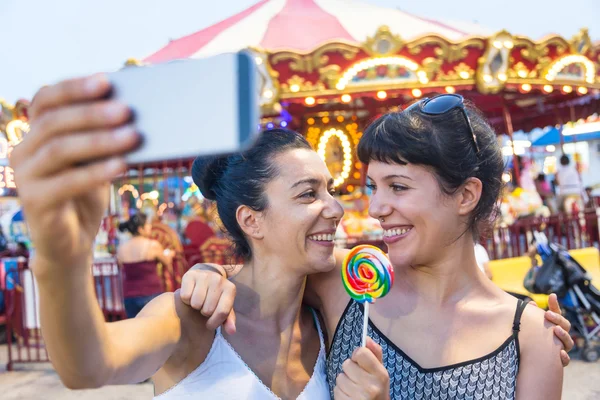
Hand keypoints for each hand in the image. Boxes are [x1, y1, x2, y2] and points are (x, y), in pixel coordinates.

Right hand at [11, 75, 138, 275]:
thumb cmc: (86, 194)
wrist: (72, 242)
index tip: (106, 81)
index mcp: (36, 133)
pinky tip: (122, 166)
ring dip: (99, 141)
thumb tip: (134, 112)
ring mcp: (25, 177)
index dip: (74, 88)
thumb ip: (102, 137)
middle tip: (126, 110)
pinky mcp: (35, 203)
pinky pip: (66, 182)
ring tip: (132, 136)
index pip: (46, 100)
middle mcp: (23, 150)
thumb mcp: (95, 161)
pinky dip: (96, 172)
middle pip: (54, 122)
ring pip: (59, 150)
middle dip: (92, 114)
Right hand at [180, 266, 236, 333]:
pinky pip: (185, 296)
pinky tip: (191, 295)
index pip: (222, 312)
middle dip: (204, 313)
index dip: (214, 323)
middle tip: (204, 307)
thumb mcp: (224, 307)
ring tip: (199, 301)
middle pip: (207, 310)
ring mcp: (204, 276)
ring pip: (196, 304)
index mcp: (230, 289)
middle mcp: (219, 280)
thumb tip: (232, 331)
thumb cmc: (216, 297)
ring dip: (195, 306)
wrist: (205, 276)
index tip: (210, 324)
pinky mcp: (190, 275)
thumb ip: (228, 320)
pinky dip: (186, 300)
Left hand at [334, 338, 388, 399]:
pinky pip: (336, 390)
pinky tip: (350, 396)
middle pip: (347, 364)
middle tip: (358, 379)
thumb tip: (366, 338)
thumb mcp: (380, 373)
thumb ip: (374, 355)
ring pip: (340, 378)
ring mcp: (359, 397)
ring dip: (344, 382)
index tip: (359, 362)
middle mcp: (371, 386)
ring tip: (354, 389)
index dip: (357, 355)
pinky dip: (341, 393)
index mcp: (381, 375)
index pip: (361, 353)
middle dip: (350, 370)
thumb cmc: (376, 390)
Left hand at [528, 293, 572, 365]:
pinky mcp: (559, 361)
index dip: (555, 305)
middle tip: (548, 314)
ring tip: (556, 330)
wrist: (530, 360)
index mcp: (553, 325)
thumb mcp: (530, 327)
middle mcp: (560, 336)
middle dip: (557, 319)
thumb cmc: (530, 338)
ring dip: (563, 335)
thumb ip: (531, 316)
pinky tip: (561, 353)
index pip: (557, 314)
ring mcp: (562, 348)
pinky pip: (565, 360)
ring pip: (568, 342)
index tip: (551, 296)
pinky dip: (564, 357)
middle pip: (565, 325)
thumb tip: (531, 303)